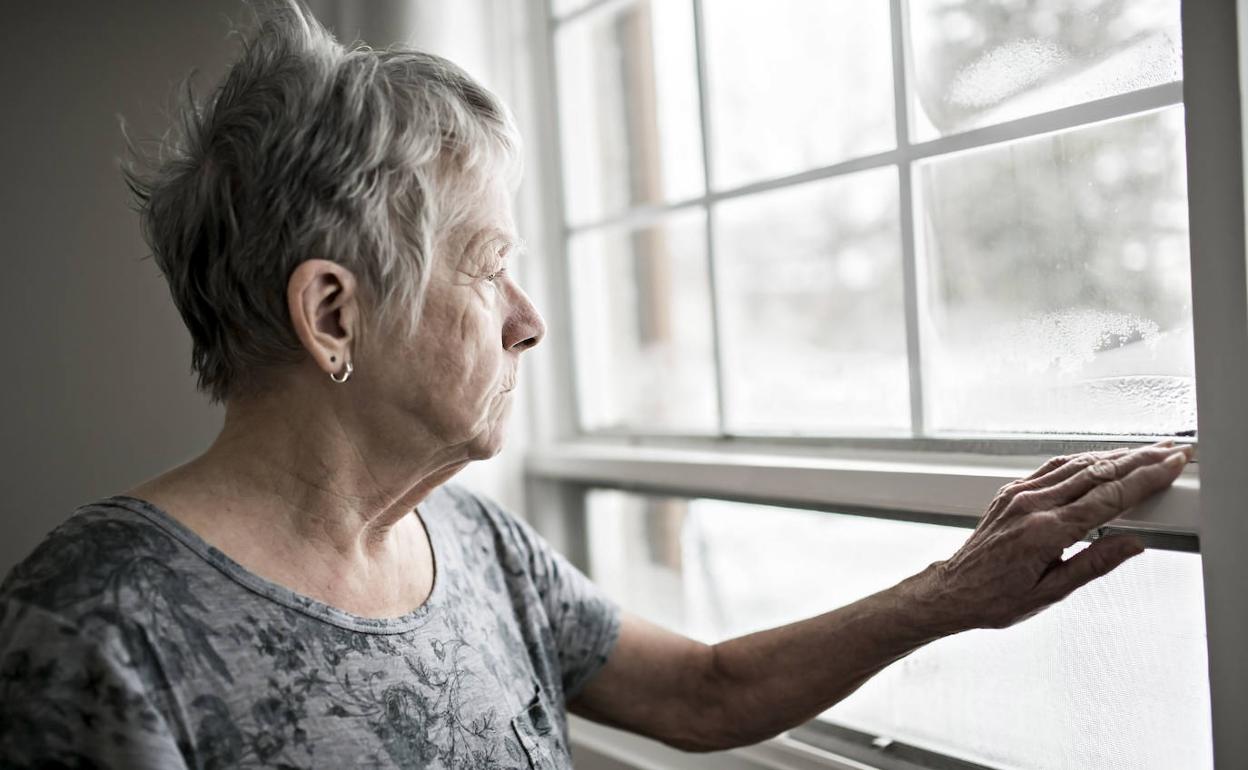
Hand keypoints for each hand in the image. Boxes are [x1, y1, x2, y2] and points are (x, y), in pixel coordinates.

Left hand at [915, 442, 1190, 632]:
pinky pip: (1053, 468)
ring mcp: (1019, 494)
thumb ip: (1096, 564)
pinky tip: (1103, 458)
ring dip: (1114, 455)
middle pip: (1096, 473)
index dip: (1144, 478)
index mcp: (1044, 532)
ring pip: (1075, 464)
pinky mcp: (1011, 491)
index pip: (1107, 498)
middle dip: (1139, 459)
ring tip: (1147, 451)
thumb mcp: (1052, 592)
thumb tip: (1135, 544)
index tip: (1172, 465)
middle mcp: (1031, 505)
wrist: (954, 590)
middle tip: (1172, 450)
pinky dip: (1083, 460)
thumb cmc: (997, 598)